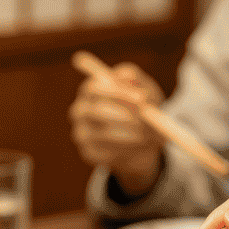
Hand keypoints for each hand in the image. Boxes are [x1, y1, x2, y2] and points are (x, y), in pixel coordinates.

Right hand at [69, 63, 165, 196]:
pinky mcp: (88, 153)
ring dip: (129, 136)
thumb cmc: (140, 108)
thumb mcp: (143, 90)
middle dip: (123, 117)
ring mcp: (81, 134)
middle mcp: (79, 111)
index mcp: (90, 90)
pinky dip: (125, 151)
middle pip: (95, 112)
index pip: (95, 88)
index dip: (117, 93)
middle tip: (145, 122)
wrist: (140, 140)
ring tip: (148, 137)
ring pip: (103, 135)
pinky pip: (105, 153)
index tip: (142, 99)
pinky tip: (138, 148)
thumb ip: (136, 80)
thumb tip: (126, 76)